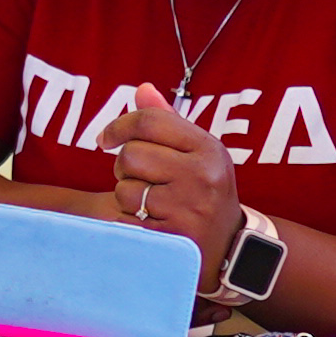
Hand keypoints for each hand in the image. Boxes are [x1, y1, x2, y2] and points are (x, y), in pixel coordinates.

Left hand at [103, 82, 240, 282]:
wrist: (229, 247)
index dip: (118, 126)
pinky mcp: (171, 237)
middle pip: (130, 155)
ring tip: (150, 202)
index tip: (106, 138)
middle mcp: (202, 176)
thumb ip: (167, 121)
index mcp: (208, 148)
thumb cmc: (204, 191)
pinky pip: (126, 219)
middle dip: (124, 167)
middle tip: (141, 178)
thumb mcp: (197, 153)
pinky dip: (129, 220)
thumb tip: (142, 89)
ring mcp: (187, 208)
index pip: (149, 121)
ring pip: (124, 189)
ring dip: (127, 196)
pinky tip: (152, 222)